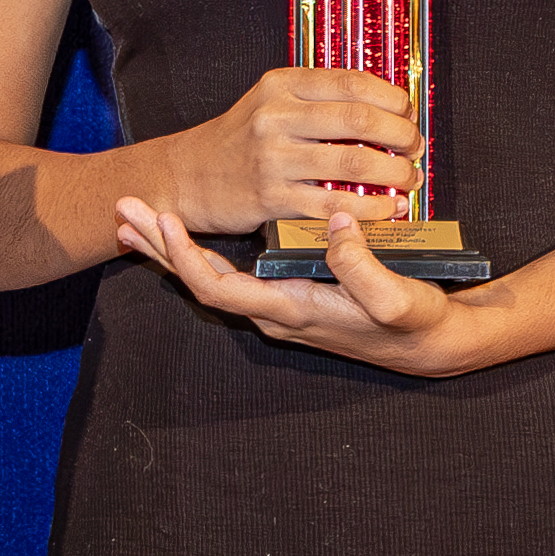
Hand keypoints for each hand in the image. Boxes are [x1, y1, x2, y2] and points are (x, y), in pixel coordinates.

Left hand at [113, 193, 506, 374]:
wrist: (431, 345)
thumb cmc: (415, 324)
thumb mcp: (398, 298)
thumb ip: (364, 268)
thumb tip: (335, 227)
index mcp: (290, 311)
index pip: (218, 289)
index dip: (186, 257)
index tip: (164, 220)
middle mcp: (273, 312)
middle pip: (198, 281)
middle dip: (158, 247)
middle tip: (123, 209)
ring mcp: (276, 304)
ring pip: (209, 276)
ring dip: (172, 246)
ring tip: (139, 214)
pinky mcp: (285, 293)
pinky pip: (228, 272)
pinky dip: (200, 248)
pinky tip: (185, 228)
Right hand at [158, 64, 424, 239]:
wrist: (187, 176)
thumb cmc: (240, 140)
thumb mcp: (271, 101)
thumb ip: (319, 98)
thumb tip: (384, 105)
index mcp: (282, 84)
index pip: (353, 82)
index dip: (393, 99)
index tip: (408, 113)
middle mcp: (277, 116)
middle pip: (360, 119)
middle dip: (401, 135)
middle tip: (415, 148)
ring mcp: (273, 157)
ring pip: (354, 161)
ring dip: (394, 173)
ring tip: (408, 179)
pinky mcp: (272, 197)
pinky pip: (335, 203)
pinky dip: (371, 208)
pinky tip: (387, 208)